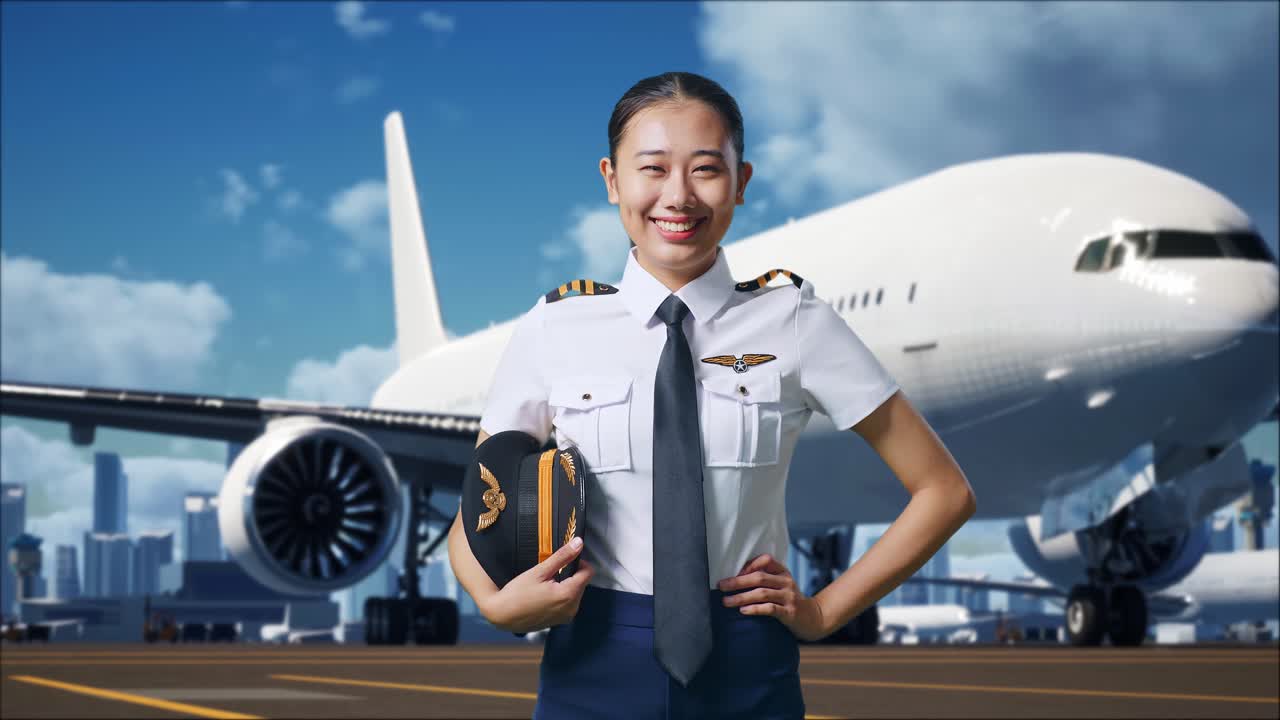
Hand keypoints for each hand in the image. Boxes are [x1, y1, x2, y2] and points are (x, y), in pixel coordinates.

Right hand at [479, 537, 594, 633]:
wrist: (502, 616)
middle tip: (551, 571)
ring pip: (576, 593)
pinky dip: (561, 596)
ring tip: (546, 583)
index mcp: (569, 594)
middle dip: (571, 574)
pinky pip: (568, 604)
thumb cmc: (517, 593)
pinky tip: (545, 594)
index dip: (579, 562)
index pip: (588, 572)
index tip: (565, 559)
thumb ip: (562, 557)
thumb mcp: (539, 571)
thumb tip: (578, 543)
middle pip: (582, 583)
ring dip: (566, 585)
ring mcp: (566, 617)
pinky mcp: (560, 621)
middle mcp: (572, 608)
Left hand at [718, 553, 828, 641]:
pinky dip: (755, 609)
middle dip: (737, 581)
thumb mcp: (781, 585)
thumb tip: (736, 578)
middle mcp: (786, 582)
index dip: (749, 564)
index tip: (734, 572)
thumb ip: (765, 579)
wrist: (813, 619)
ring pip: (762, 593)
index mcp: (783, 573)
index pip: (766, 560)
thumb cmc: (790, 600)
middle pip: (759, 577)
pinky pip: (770, 609)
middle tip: (721, 586)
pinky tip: (743, 611)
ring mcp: (789, 597)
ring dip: (741, 597)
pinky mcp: (789, 613)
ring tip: (726, 601)